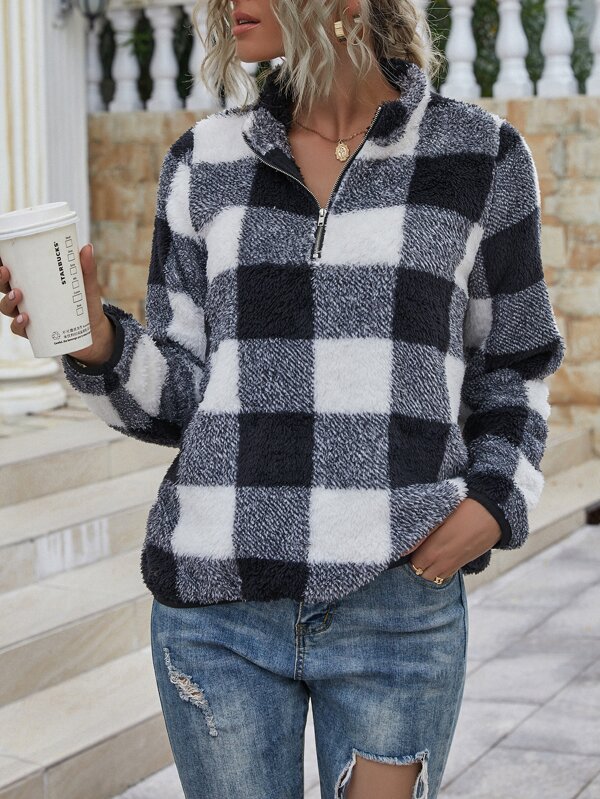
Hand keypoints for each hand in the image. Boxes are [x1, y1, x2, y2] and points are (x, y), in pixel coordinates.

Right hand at [0, 244, 114, 362]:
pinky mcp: (34, 332)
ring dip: (8, 300)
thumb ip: (87, 268)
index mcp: (34, 282)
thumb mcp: (87, 285)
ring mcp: (28, 315)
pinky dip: (18, 324)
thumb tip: (87, 248)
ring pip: (7, 307)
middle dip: (0, 279)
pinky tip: (25, 318)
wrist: (95, 331)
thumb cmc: (85, 303)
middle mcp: (27, 298)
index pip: (13, 271)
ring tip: (18, 294)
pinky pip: (19, 329)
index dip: (2, 263)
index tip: (1, 257)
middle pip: (4, 287)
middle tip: (5, 271)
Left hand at [406, 498, 502, 582]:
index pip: (413, 563)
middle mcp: (443, 563)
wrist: (492, 513)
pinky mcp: (463, 564)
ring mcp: (454, 565)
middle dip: (417, 564)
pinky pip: (446, 575)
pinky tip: (440, 556)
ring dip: (428, 569)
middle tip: (417, 549)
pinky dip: (439, 570)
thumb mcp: (438, 518)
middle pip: (422, 573)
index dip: (409, 555)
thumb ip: (419, 536)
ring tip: (427, 553)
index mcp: (433, 551)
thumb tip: (402, 550)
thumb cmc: (463, 509)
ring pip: (434, 577)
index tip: (409, 545)